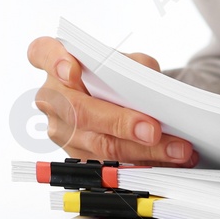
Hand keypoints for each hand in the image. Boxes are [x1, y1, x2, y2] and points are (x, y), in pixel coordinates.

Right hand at [27, 36, 195, 165]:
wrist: (119, 100)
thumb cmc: (118, 76)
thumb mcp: (129, 63)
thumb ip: (135, 68)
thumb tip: (151, 92)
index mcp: (55, 64)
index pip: (42, 53)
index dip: (54, 62)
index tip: (72, 71)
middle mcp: (52, 97)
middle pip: (79, 111)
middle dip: (119, 123)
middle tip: (152, 130)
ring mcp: (61, 130)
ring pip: (99, 144)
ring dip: (144, 150)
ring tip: (177, 150)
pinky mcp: (78, 157)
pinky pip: (111, 165)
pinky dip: (145, 163)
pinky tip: (171, 162)